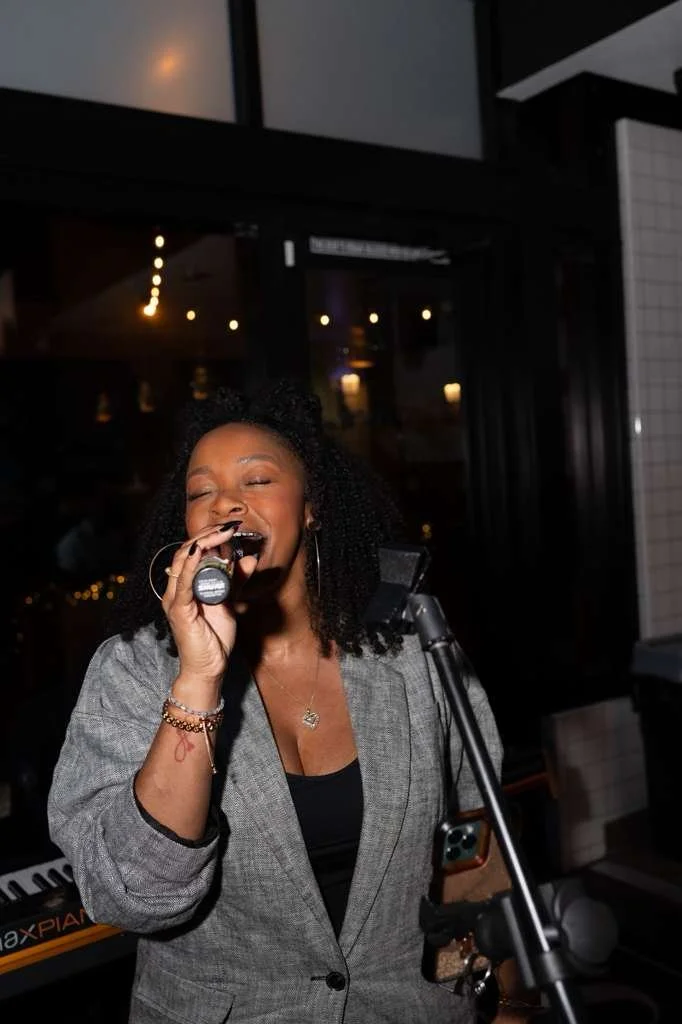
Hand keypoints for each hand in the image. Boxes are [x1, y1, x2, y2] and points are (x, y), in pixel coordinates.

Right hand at [162, 523, 257, 682]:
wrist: (209, 668)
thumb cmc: (214, 638)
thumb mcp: (230, 603)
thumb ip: (237, 581)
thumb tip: (250, 559)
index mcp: (186, 585)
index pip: (192, 551)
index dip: (209, 536)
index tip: (230, 528)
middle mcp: (176, 589)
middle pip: (185, 551)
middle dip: (208, 535)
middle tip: (229, 526)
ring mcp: (175, 599)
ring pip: (182, 561)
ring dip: (203, 543)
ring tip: (222, 533)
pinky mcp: (179, 610)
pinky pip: (183, 583)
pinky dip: (191, 565)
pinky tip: (200, 552)